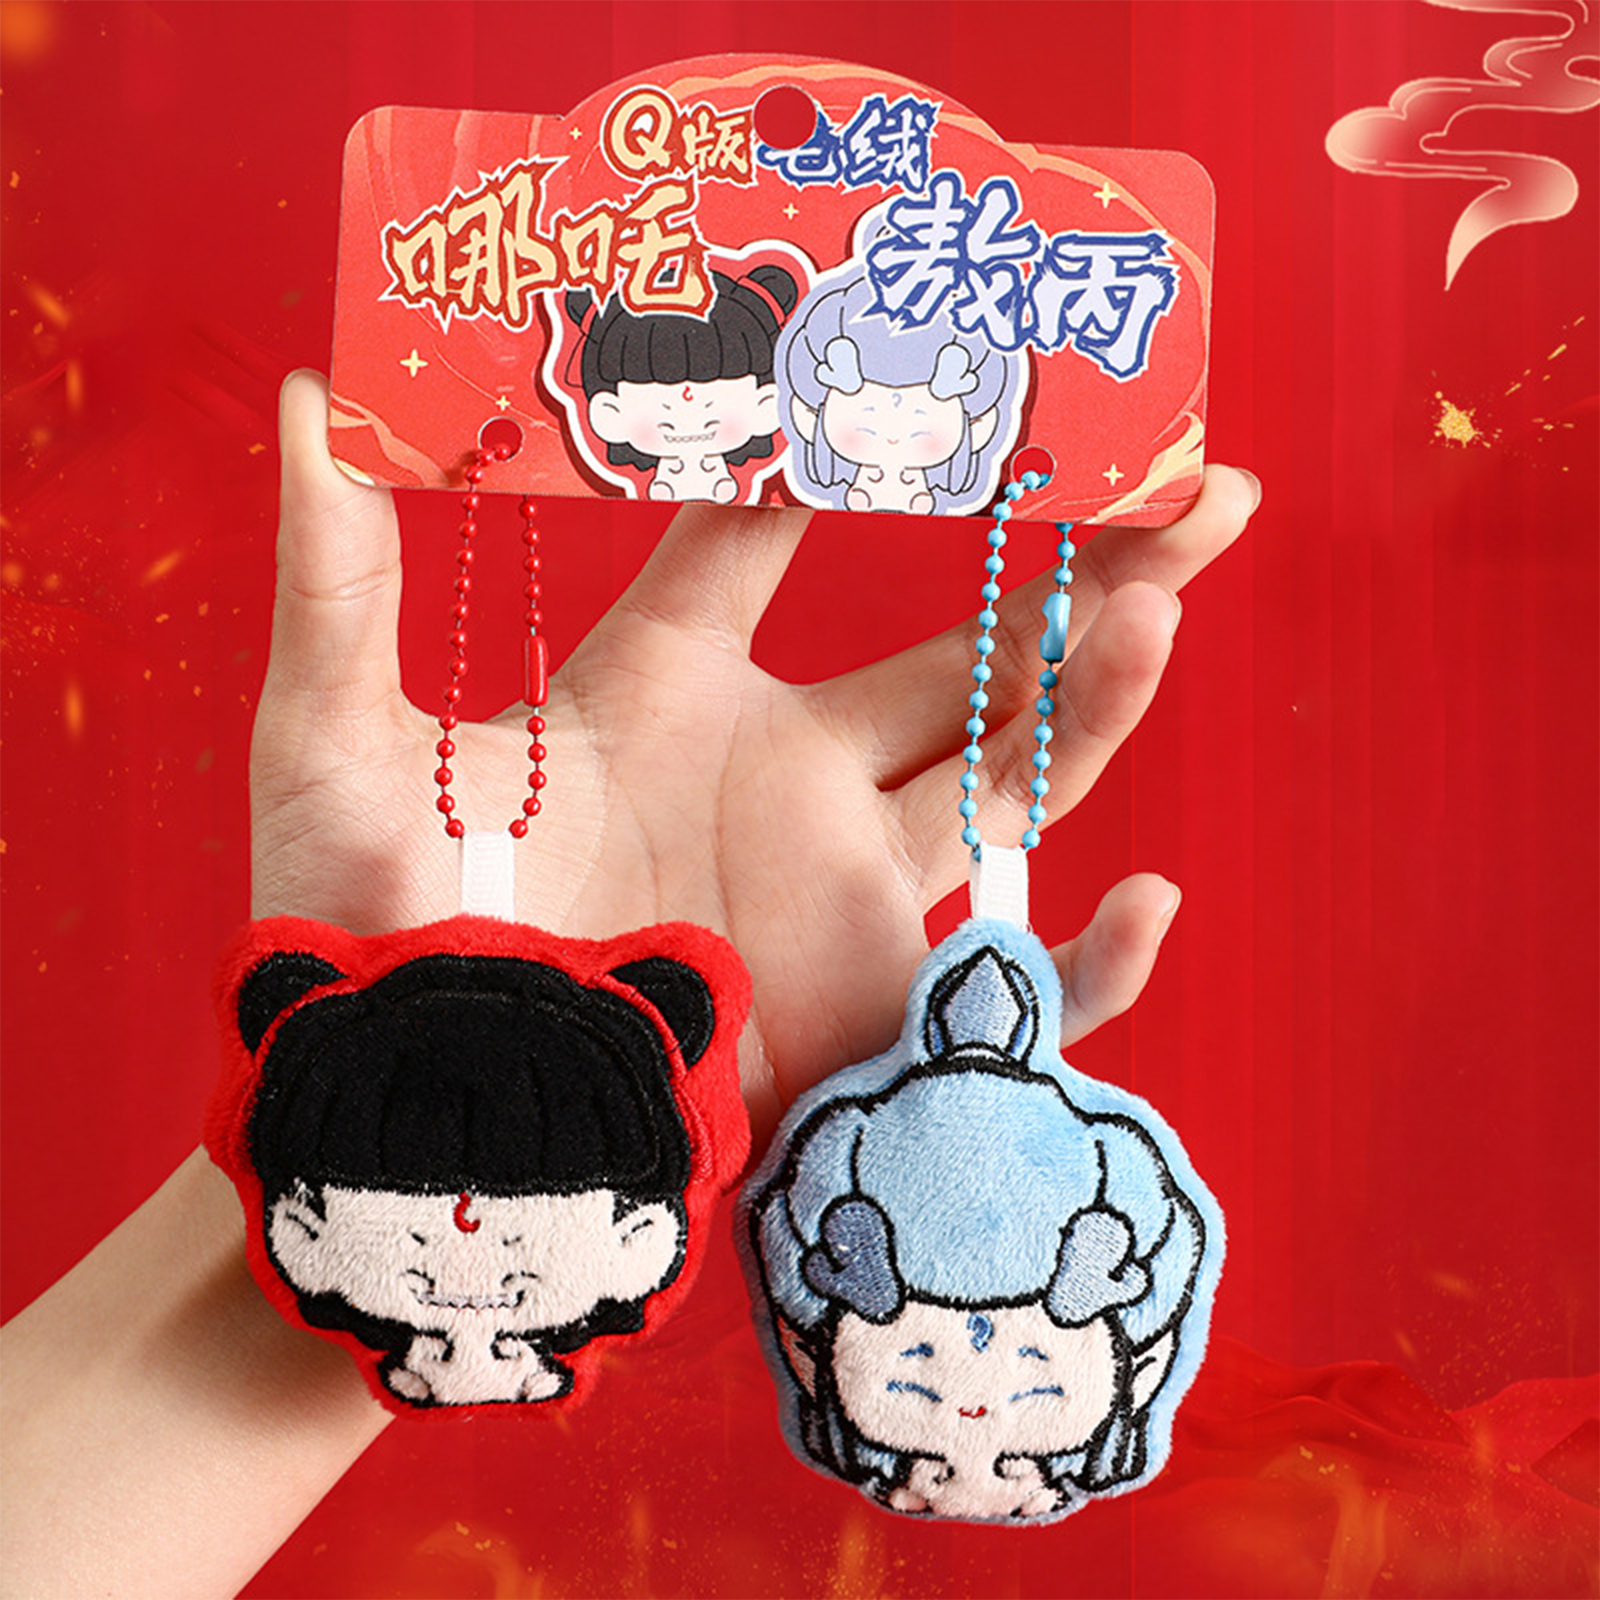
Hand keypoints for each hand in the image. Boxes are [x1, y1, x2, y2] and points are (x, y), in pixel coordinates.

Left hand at [253, 372, 1257, 1139]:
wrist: (407, 1122)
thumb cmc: (362, 934)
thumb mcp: (338, 744)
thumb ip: (335, 580)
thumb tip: (309, 395)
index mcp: (666, 692)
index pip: (760, 543)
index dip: (822, 454)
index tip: (894, 358)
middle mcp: (778, 779)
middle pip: (957, 657)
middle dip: (1072, 568)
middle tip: (1180, 482)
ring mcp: (835, 893)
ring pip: (1010, 786)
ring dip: (1095, 699)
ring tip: (1168, 597)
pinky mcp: (865, 1014)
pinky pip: (1007, 993)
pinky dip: (1088, 966)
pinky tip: (1150, 902)